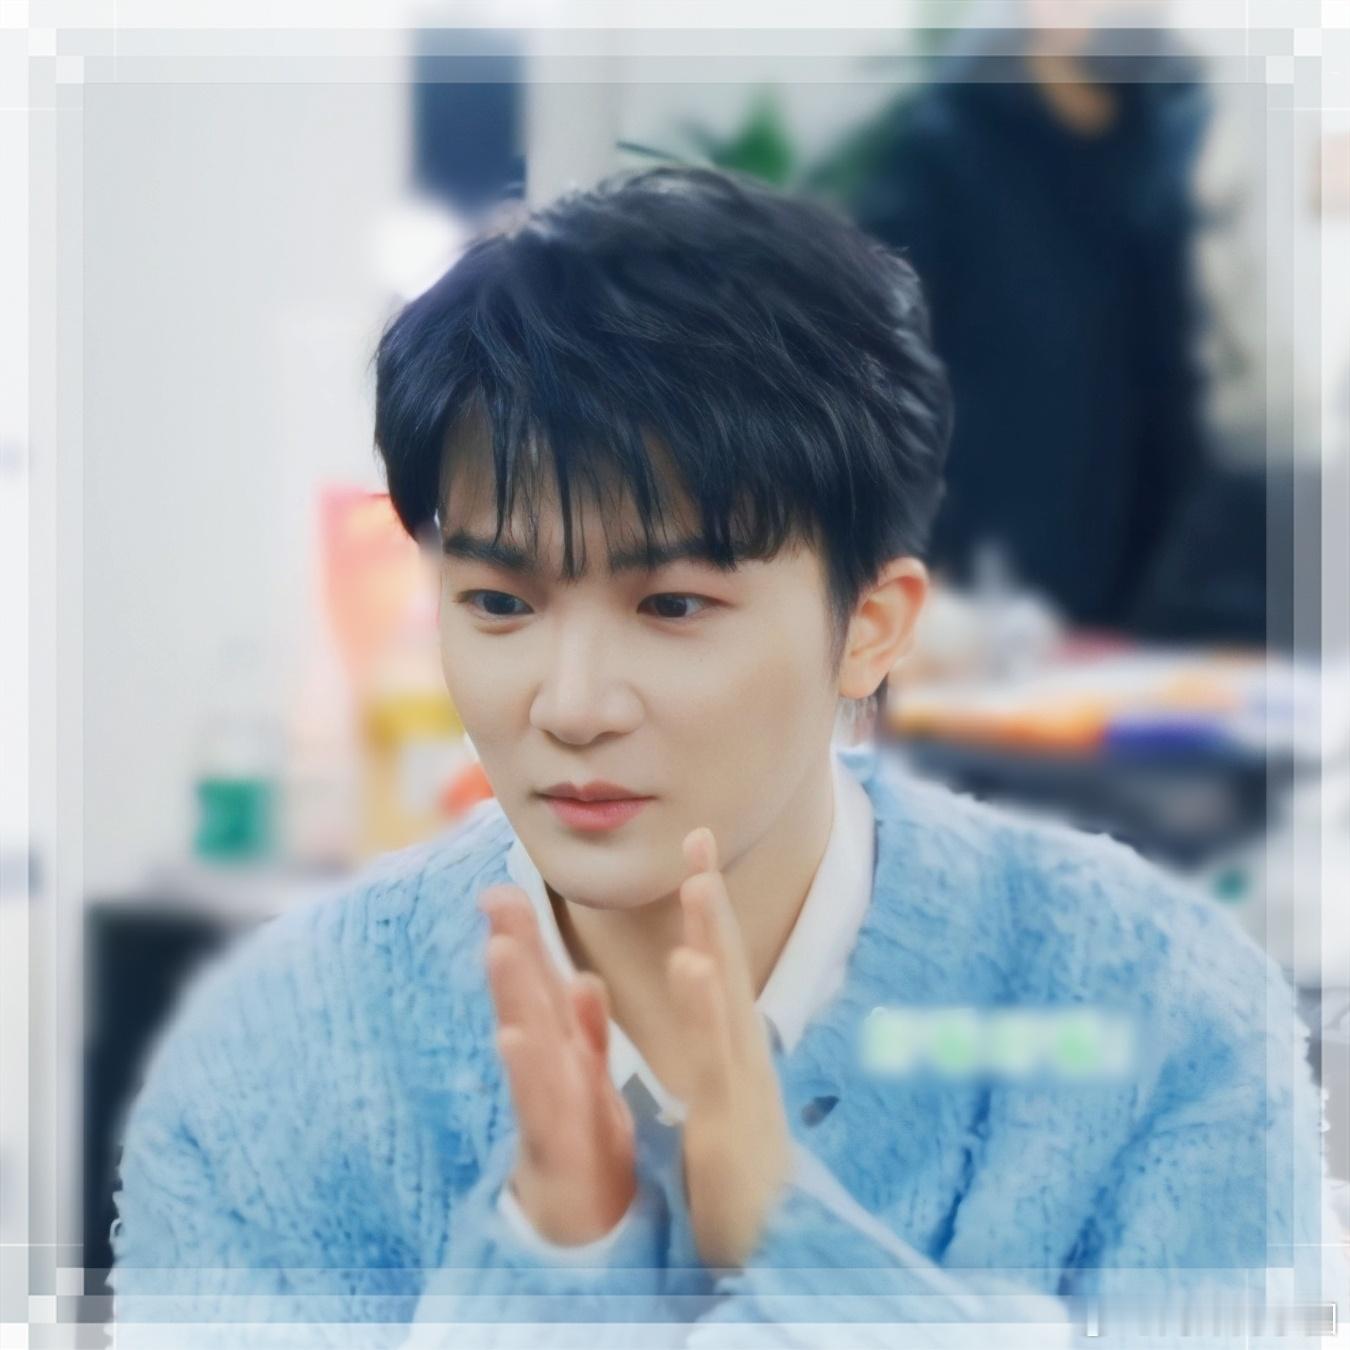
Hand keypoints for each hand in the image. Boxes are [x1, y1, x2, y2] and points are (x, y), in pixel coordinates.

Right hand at [479, 885, 637, 1245]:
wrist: (589, 1239)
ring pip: (528, 1044)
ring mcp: (545, 1111)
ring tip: (497, 947)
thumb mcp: (588, 1086)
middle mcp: (548, 1075)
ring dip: (511, 996)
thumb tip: (583, 979)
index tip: (505, 887)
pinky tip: (511, 1036)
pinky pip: (540, 1108)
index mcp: (565, 1055)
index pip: (543, 986)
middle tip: (495, 895)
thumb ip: (584, 1035)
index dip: (525, 938)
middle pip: (528, 1003)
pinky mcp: (553, 1152)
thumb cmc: (586, 1156)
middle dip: (512, 949)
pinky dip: (527, 1073)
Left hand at [668, 827, 792, 1270]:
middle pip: (725, 960)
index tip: (692, 853)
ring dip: (710, 932)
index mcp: (732, 1048)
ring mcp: (742, 1084)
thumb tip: (712, 1009)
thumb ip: (720, 1054)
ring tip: (695, 876)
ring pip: (724, 996)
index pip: (716, 963)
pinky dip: (704, 1007)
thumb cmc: (745, 1181)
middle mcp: (743, 1054)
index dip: (704, 908)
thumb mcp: (728, 1103)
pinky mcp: (729, 1122)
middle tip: (697, 833)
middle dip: (710, 894)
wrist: (774, 1255)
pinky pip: (714, 1057)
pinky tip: (688, 963)